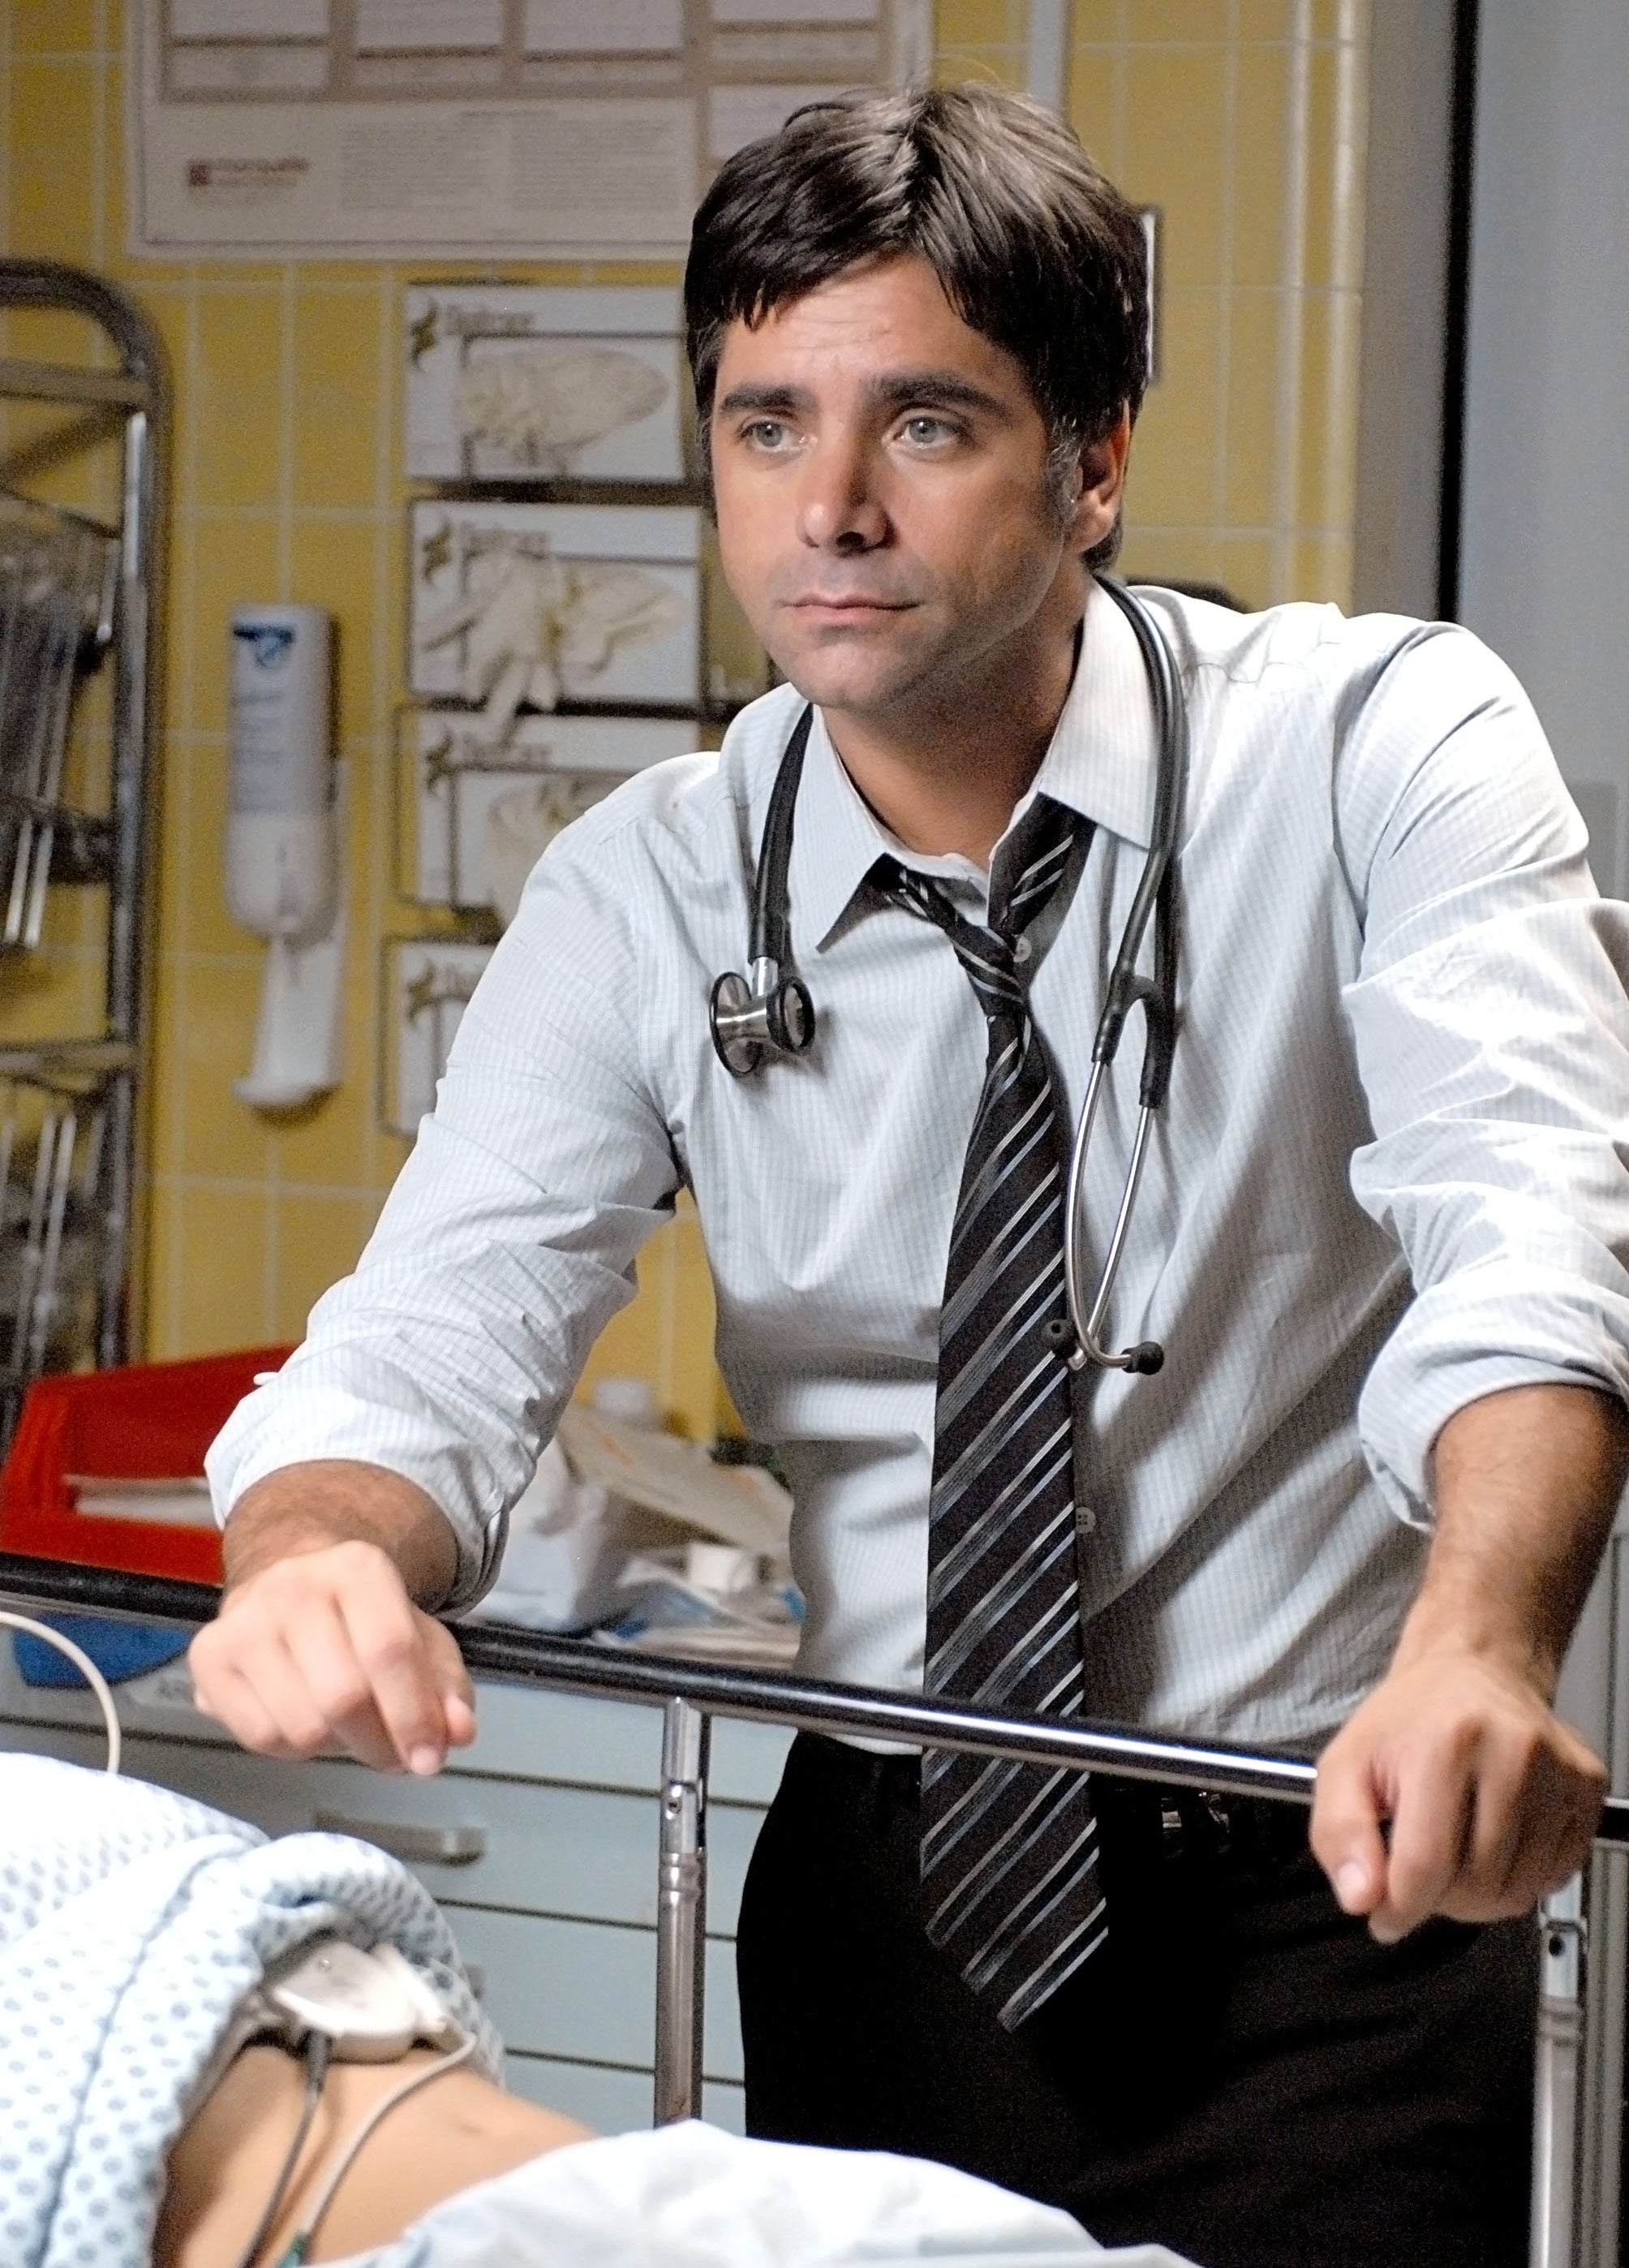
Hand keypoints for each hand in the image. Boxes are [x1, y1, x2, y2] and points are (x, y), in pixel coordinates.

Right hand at [189, 1539, 476, 1774]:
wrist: (290, 1581)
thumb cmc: (364, 1619)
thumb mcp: (421, 1640)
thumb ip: (449, 1689)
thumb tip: (458, 1734)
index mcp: (358, 1568)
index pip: (389, 1651)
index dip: (413, 1716)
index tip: (429, 1759)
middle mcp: (293, 1586)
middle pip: (342, 1697)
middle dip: (377, 1743)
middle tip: (393, 1755)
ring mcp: (243, 1621)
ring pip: (300, 1727)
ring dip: (336, 1747)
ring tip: (346, 1726)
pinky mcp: (207, 1656)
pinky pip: (259, 1738)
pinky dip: (293, 1749)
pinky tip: (305, 1720)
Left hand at [1311, 1643, 1605, 1941]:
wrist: (1475, 1673)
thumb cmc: (1410, 1722)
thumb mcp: (1346, 1765)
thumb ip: (1340, 1833)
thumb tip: (1361, 1897)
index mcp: (1445, 1743)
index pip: (1426, 1865)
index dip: (1399, 1907)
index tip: (1384, 1915)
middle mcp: (1512, 1753)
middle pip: (1476, 1887)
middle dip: (1439, 1898)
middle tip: (1421, 1866)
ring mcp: (1558, 1773)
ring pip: (1519, 1892)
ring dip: (1480, 1894)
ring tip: (1457, 1849)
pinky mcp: (1587, 1789)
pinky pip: (1555, 1878)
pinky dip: (1520, 1879)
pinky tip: (1495, 1842)